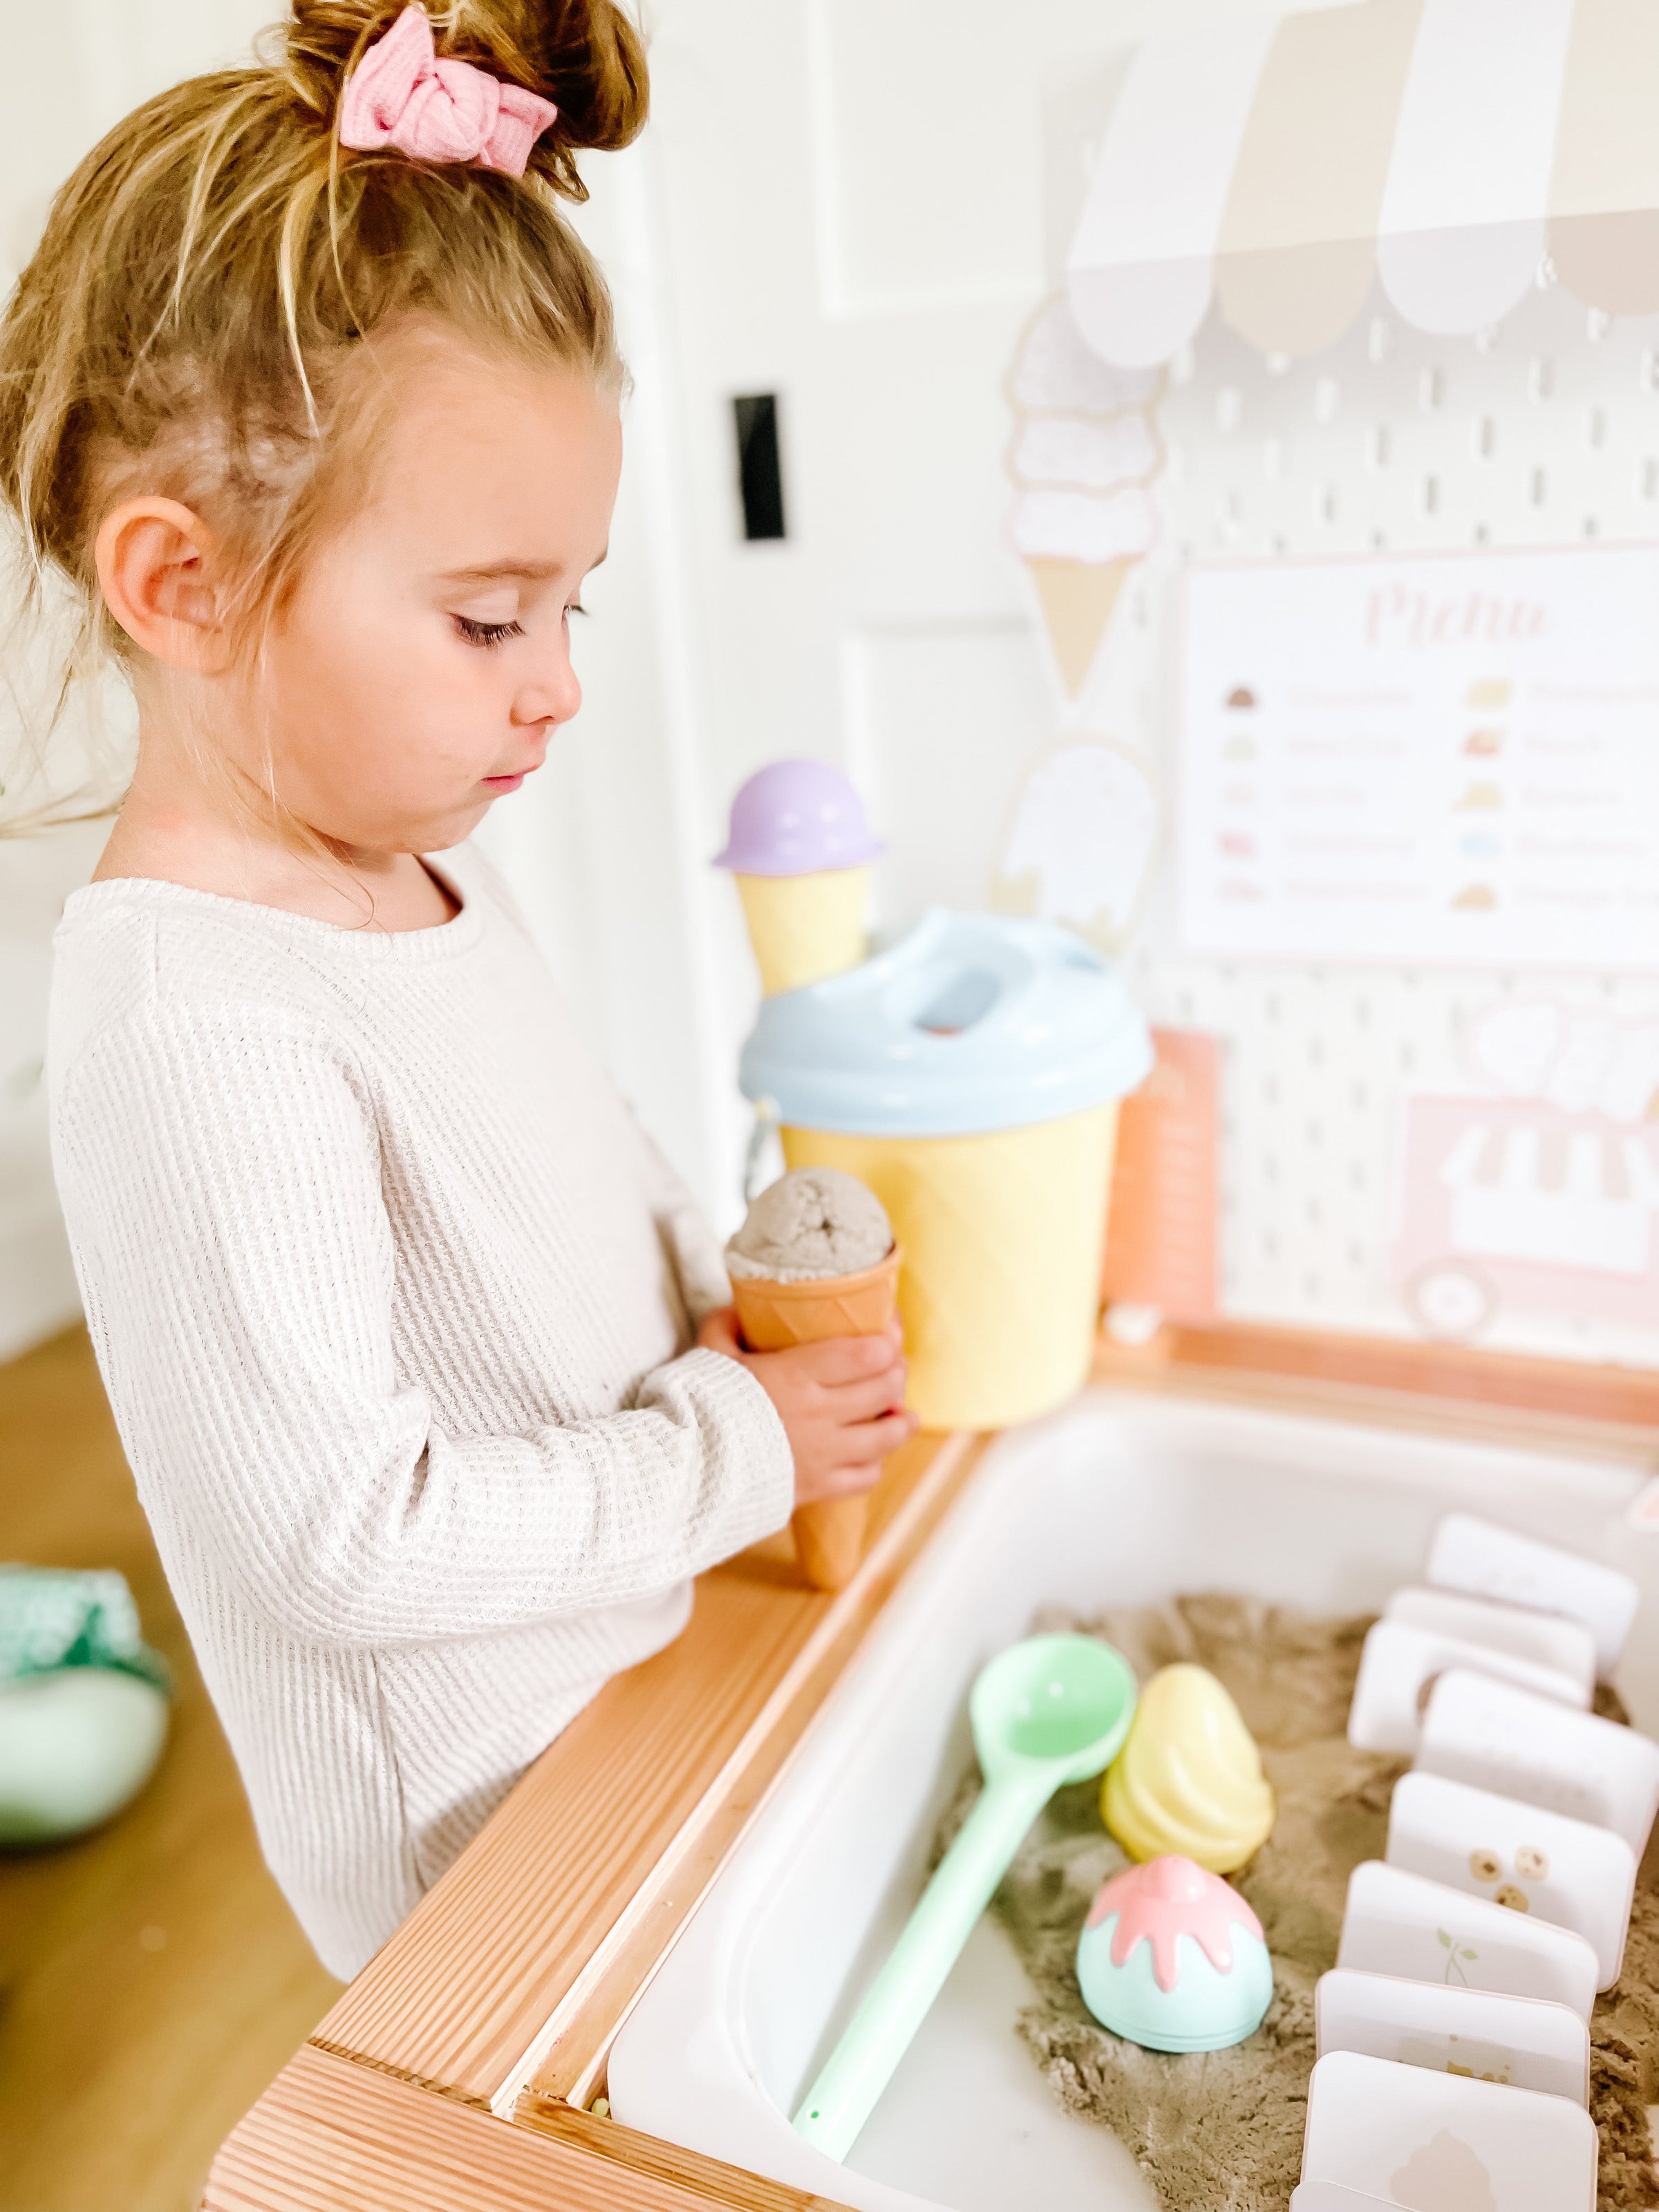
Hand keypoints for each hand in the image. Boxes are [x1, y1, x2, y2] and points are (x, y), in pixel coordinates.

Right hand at [697, 1308, 918, 1506]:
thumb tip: (735, 1308)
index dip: (889, 1338)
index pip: (867, 1354)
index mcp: (798, 1375)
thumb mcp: (709, 1356)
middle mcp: (821, 1414)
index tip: (890, 1327)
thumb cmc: (699, 1407)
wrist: (687, 1471)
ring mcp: (824, 1454)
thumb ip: (725, 1326)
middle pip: (885, 1388)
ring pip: (886, 1436)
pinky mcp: (818, 1487)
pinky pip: (865, 1477)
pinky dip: (874, 1463)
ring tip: (902, 1413)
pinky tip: (872, 1454)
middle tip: (894, 1364)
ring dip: (900, 1420)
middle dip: (897, 1372)